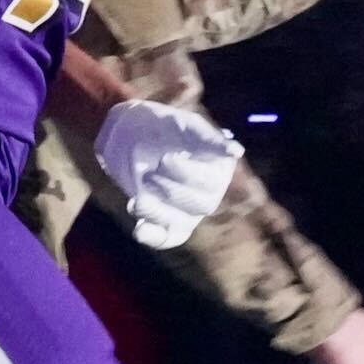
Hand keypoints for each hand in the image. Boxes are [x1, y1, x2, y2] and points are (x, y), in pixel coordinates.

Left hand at [94, 98, 241, 250]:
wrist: (127, 135)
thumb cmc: (160, 126)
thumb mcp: (183, 125)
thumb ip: (208, 138)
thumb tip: (237, 152)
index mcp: (218, 169)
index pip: (212, 184)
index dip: (186, 175)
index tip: (164, 159)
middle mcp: (208, 193)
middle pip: (201, 206)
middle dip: (171, 190)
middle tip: (151, 171)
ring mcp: (187, 212)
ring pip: (181, 224)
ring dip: (157, 211)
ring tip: (139, 193)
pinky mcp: (165, 224)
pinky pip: (164, 239)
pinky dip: (152, 236)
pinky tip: (139, 229)